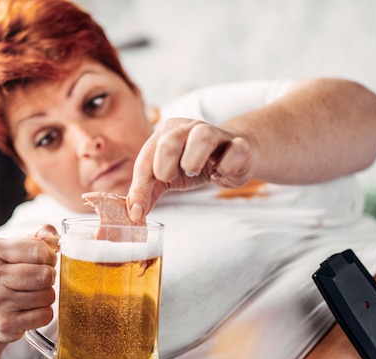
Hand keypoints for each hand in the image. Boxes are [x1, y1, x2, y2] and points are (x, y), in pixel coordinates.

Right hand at [0, 225, 58, 344]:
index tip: (45, 260)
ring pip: (47, 296)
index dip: (50, 256)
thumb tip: (55, 238)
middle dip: (50, 277)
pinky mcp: (5, 323)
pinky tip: (31, 309)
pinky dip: (44, 313)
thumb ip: (40, 236)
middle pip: (45, 275)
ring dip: (47, 295)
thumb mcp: (15, 248)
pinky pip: (45, 315)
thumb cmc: (6, 273)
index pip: (39, 250)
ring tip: (34, 293)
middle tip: (41, 278)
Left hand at [127, 118, 256, 220]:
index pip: (145, 158)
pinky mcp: (240, 145)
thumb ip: (149, 192)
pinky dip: (226, 167)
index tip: (137, 211)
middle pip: (168, 140)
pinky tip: (221, 174)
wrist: (234, 154)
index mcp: (166, 132)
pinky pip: (235, 151)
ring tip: (194, 171)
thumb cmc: (196, 164)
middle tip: (170, 178)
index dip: (139, 187)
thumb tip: (135, 213)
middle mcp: (189, 128)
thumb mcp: (167, 177)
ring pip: (202, 135)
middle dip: (163, 166)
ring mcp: (216, 133)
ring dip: (194, 160)